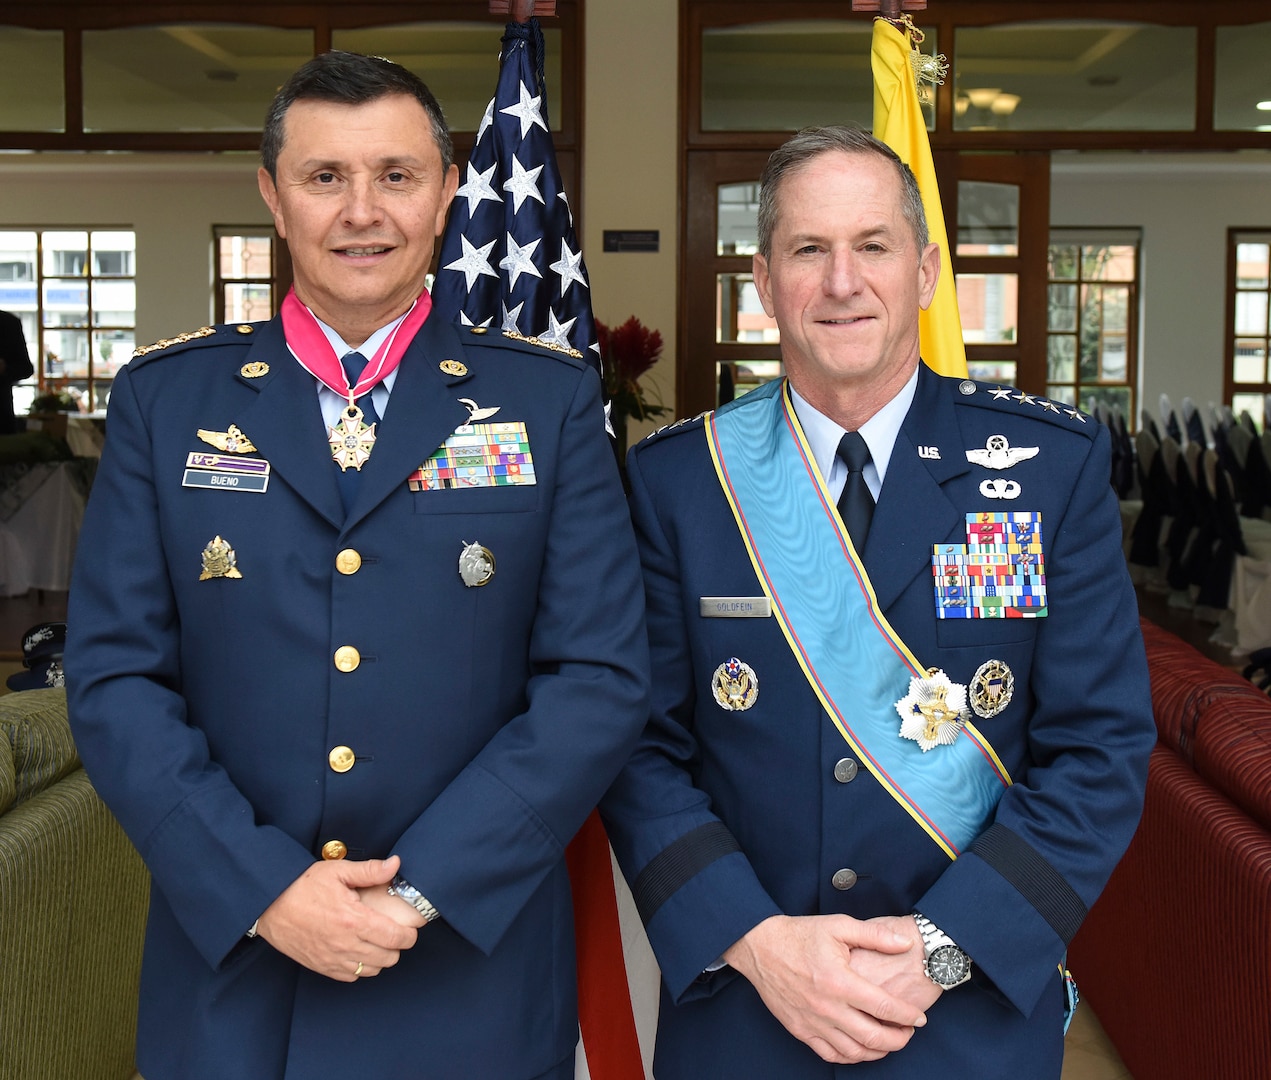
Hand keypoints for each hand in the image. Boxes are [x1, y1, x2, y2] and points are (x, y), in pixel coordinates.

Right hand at [255, 855, 418, 981]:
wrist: (268, 904)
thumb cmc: (302, 885)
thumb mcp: (337, 871)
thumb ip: (370, 870)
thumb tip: (395, 865)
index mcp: (353, 920)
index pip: (395, 937)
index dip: (409, 936)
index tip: (410, 930)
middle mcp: (345, 944)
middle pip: (388, 958)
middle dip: (397, 947)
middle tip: (395, 934)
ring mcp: (332, 959)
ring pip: (371, 971)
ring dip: (380, 959)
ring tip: (379, 943)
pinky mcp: (321, 966)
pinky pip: (351, 977)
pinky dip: (361, 969)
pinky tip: (360, 953)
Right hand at [722, 914, 925, 1063]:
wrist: (759, 945)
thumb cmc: (799, 934)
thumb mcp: (838, 926)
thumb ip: (875, 935)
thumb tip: (905, 943)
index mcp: (839, 981)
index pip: (884, 1007)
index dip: (907, 1016)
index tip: (919, 1018)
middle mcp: (827, 1007)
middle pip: (872, 1037)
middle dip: (898, 1040)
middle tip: (908, 1033)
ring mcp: (812, 1022)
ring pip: (853, 1052)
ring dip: (877, 1052)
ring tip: (888, 1042)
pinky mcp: (799, 1029)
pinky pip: (829, 1054)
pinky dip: (850, 1057)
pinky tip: (860, 1048)